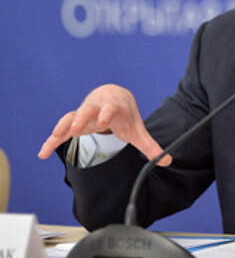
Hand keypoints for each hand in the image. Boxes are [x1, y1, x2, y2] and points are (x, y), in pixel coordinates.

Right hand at [38, 84, 171, 165]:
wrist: (113, 97)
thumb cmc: (125, 115)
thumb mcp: (137, 129)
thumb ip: (150, 146)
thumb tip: (168, 160)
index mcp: (114, 108)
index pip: (110, 109)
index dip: (106, 113)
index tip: (103, 121)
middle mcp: (97, 108)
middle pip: (87, 109)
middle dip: (81, 117)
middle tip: (75, 129)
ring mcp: (83, 114)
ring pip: (71, 117)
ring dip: (63, 127)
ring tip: (55, 139)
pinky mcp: (73, 122)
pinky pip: (60, 130)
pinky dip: (52, 140)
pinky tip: (43, 154)